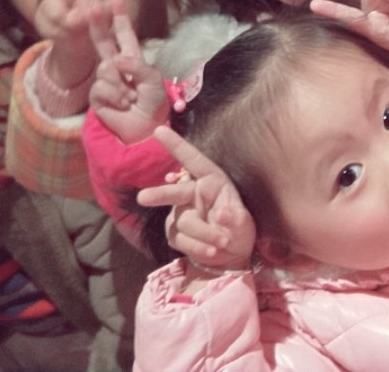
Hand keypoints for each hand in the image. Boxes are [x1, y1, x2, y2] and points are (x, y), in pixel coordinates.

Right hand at [87, 0, 168, 143]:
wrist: (144, 131)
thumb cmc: (153, 105)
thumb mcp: (152, 81)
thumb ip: (136, 66)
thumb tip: (115, 59)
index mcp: (132, 59)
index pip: (124, 34)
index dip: (119, 17)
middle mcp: (116, 66)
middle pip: (103, 41)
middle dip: (97, 23)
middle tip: (91, 5)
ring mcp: (105, 80)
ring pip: (106, 69)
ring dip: (121, 85)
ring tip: (131, 98)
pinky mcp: (96, 95)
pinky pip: (101, 87)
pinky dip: (115, 97)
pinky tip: (121, 105)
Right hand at [137, 126, 255, 270]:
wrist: (232, 258)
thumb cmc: (240, 232)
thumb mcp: (245, 225)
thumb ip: (235, 219)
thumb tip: (222, 215)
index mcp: (212, 182)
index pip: (193, 161)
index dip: (176, 145)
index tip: (159, 130)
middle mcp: (193, 193)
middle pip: (174, 191)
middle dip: (159, 194)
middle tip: (143, 198)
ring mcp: (181, 212)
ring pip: (183, 223)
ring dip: (203, 235)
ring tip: (221, 244)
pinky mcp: (175, 232)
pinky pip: (180, 240)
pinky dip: (197, 247)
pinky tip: (211, 252)